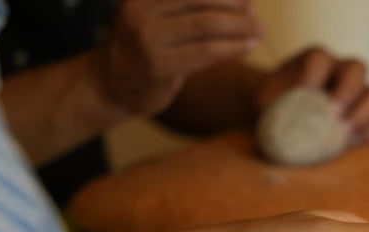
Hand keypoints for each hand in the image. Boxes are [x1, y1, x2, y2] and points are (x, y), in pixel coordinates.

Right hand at [96, 0, 261, 116]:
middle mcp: (140, 9)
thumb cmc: (144, 49)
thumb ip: (190, 9)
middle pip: (201, 0)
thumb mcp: (158, 19)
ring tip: (259, 31)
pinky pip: (204, 52)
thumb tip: (244, 2)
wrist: (110, 85)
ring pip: (205, 25)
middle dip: (235, 6)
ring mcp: (146, 37)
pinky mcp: (157, 65)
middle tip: (256, 16)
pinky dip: (231, 48)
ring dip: (239, 27)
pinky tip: (247, 47)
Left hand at [256, 47, 368, 147]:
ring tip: (345, 130)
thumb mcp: (264, 105)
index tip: (303, 91)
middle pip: (357, 68)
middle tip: (333, 111)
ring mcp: (359, 95)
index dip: (313, 73)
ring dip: (364, 112)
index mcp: (314, 62)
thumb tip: (274, 125)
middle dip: (347, 89)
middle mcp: (341, 72)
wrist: (284, 122)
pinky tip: (350, 143)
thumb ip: (268, 109)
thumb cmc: (272, 110)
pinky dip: (368, 133)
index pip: (319, 59)